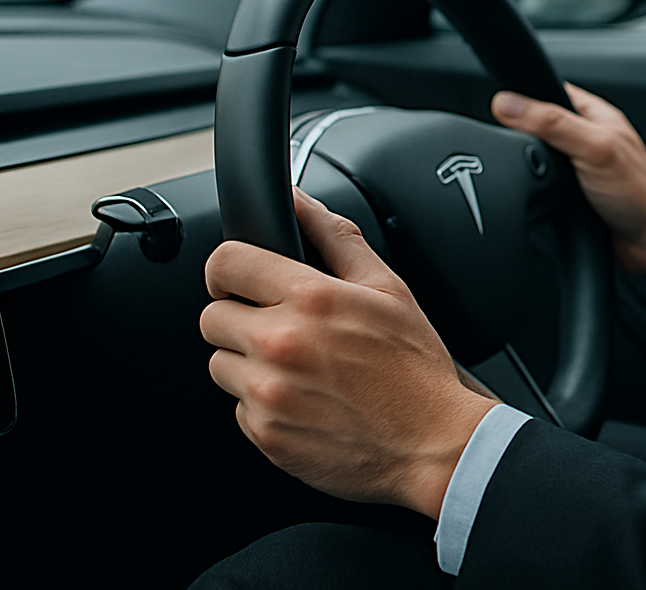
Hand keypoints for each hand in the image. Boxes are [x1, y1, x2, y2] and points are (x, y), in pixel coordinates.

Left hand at [200, 187, 495, 519]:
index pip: (225, 262)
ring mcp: (268, 393)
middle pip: (212, 316)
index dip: (230, 268)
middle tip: (284, 329)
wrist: (433, 445)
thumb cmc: (415, 368)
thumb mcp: (388, 288)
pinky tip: (306, 400)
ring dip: (249, 363)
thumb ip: (336, 237)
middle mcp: (280, 344)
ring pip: (221, 364)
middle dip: (241, 318)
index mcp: (310, 299)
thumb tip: (300, 200)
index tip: (244, 279)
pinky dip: (264, 404)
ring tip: (301, 369)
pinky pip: (238, 408)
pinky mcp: (264, 434)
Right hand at [492, 83, 645, 297]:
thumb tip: (508, 104)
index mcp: (597, 115)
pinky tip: (541, 194)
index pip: (551, 90)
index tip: (504, 106)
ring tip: (537, 174)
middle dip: (524, 135)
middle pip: (540, 125)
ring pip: (539, 157)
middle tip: (523, 147)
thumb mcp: (593, 148)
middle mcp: (588, 137)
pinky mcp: (573, 193)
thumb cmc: (640, 194)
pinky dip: (537, 189)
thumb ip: (552, 124)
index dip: (526, 95)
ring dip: (531, 166)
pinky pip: (543, 184)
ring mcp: (580, 166)